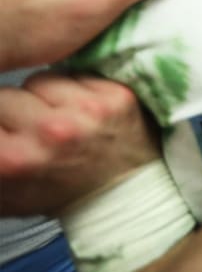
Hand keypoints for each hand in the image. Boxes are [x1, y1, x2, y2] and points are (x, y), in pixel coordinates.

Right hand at [0, 73, 157, 216]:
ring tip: (53, 119)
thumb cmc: (55, 192)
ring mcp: (86, 112)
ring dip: (40, 96)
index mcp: (12, 159)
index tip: (6, 128)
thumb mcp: (3, 191)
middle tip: (26, 130)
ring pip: (37, 79)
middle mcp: (49, 131)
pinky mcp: (114, 97)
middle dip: (11, 110)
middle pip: (4, 94)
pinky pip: (73, 75)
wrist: (120, 196)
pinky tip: (78, 111)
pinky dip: (71, 89)